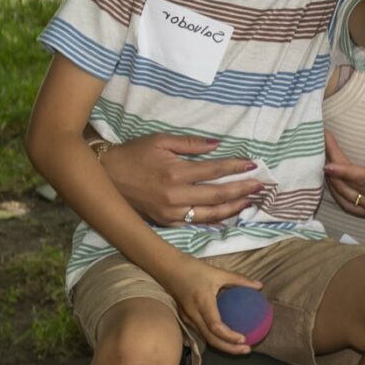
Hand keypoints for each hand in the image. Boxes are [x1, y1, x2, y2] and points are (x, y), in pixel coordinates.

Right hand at [99, 133, 263, 226]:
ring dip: (233, 208)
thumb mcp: (161, 141)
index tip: (253, 164)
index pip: (214, 171)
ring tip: (250, 201)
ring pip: (209, 214)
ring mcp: (170, 212)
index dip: (236, 167)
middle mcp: (175, 196)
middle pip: (217, 195)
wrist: (103, 176)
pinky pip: (194, 223)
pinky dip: (213, 220)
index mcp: (175, 173)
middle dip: (242, 190)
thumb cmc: (133, 154)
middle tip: (261, 186)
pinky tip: (227, 214)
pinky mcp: (164, 221)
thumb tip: (218, 144)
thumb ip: (191, 144)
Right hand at [157, 254, 261, 353]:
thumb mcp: (219, 272)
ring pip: (204, 337)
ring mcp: (187, 318)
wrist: (168, 269)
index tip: (244, 339)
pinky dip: (214, 338)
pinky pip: (200, 332)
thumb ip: (240, 280)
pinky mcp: (184, 318)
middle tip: (247, 350)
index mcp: (202, 302)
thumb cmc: (194, 269)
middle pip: (210, 338)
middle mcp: (193, 314)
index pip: (215, 326)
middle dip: (229, 348)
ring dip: (222, 345)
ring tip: (239, 347)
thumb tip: (260, 286)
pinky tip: (226, 337)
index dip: (229, 336)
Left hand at [323, 121, 364, 220]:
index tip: (326, 163)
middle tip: (323, 147)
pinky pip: (351, 208)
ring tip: (325, 164)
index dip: (343, 170)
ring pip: (346, 199)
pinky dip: (340, 197)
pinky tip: (335, 186)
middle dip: (333, 168)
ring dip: (333, 183)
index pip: (362, 177)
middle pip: (348, 186)